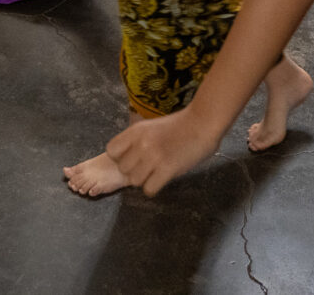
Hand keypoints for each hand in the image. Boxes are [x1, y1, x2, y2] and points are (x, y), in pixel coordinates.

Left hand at [105, 110, 222, 196]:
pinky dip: (154, 188)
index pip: (111, 150)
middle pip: (122, 169)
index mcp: (136, 130)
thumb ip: (138, 139)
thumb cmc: (179, 124)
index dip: (120, 158)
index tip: (131, 158)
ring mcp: (154, 156)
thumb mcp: (151, 126)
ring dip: (144, 180)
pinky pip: (149, 189)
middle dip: (133, 170)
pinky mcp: (167, 169)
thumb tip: (127, 155)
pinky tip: (162, 179)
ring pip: (134, 181)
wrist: (202, 123)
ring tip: (155, 173)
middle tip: (146, 168)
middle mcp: (141, 143)